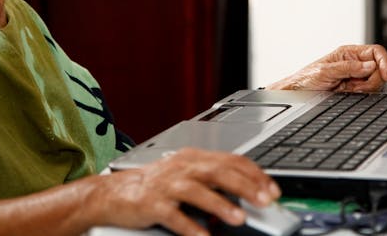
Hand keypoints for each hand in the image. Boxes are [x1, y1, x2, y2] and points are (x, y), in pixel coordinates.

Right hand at [87, 148, 280, 234]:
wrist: (113, 193)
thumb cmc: (155, 186)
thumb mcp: (186, 176)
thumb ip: (214, 181)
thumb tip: (249, 195)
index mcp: (194, 158)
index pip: (231, 160)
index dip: (254, 174)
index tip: (273, 189)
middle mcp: (182, 167)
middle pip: (218, 172)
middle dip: (245, 186)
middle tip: (265, 201)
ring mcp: (166, 185)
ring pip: (197, 191)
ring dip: (220, 204)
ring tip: (239, 218)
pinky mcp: (152, 204)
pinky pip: (174, 217)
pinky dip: (191, 228)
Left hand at [266, 44, 386, 92]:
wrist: (299, 93)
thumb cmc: (307, 78)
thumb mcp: (326, 71)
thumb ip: (348, 67)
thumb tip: (370, 66)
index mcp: (349, 53)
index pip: (376, 51)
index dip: (384, 61)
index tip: (385, 73)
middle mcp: (355, 63)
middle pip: (379, 69)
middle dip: (371, 79)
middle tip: (355, 84)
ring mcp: (356, 77)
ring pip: (376, 82)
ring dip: (365, 88)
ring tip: (348, 88)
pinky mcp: (356, 89)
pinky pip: (369, 92)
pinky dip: (362, 94)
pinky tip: (349, 93)